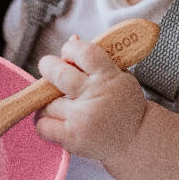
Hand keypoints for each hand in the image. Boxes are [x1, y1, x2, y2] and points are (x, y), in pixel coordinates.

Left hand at [34, 34, 147, 163]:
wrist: (135, 141)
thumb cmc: (122, 105)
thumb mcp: (118, 76)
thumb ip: (96, 60)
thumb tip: (72, 39)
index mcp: (109, 76)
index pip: (83, 52)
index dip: (70, 50)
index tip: (68, 55)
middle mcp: (94, 95)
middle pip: (57, 74)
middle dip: (48, 67)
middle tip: (49, 69)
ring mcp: (82, 118)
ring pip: (46, 103)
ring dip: (48, 102)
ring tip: (60, 105)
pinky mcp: (73, 138)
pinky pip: (43, 126)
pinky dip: (43, 123)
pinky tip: (55, 121)